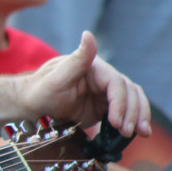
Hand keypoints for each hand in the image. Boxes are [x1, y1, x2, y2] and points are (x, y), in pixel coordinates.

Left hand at [22, 32, 150, 137]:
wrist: (31, 107)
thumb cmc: (40, 90)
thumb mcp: (56, 77)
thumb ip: (77, 59)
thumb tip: (88, 35)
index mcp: (95, 68)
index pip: (117, 84)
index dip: (120, 103)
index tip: (116, 122)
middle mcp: (104, 78)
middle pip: (130, 93)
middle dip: (133, 113)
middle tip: (128, 133)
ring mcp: (105, 93)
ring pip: (132, 102)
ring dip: (139, 117)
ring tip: (141, 134)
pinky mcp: (103, 107)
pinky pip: (124, 113)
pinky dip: (132, 122)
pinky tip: (134, 135)